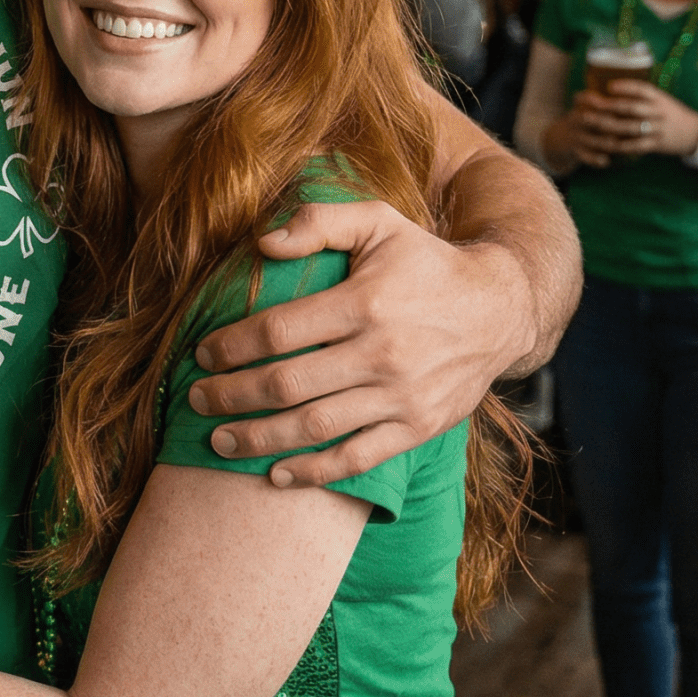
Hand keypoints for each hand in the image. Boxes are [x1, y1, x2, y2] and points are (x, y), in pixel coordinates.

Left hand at [187, 200, 525, 486]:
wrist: (501, 308)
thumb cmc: (424, 261)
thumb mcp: (377, 222)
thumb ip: (318, 222)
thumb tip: (261, 243)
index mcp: (365, 302)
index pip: (279, 331)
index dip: (232, 346)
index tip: (201, 354)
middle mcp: (382, 353)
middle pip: (287, 384)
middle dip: (231, 396)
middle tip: (196, 400)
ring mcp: (402, 396)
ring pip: (315, 426)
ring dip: (259, 439)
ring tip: (219, 441)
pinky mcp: (419, 427)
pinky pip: (359, 457)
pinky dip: (315, 471)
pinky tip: (277, 474)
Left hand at [571, 78, 697, 162]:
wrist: (692, 133)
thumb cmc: (668, 113)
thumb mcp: (660, 99)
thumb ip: (639, 95)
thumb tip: (607, 86)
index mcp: (658, 98)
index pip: (642, 90)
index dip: (626, 87)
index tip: (609, 86)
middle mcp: (658, 112)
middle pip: (631, 108)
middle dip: (608, 106)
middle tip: (588, 104)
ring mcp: (657, 129)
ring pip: (630, 127)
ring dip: (607, 125)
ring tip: (589, 121)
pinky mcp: (655, 144)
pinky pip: (635, 145)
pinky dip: (619, 145)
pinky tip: (604, 142)